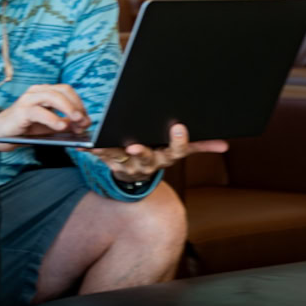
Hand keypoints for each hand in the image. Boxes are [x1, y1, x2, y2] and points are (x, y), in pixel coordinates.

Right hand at [0, 83, 90, 151]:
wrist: (0, 134)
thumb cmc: (26, 129)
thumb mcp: (49, 126)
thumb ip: (65, 124)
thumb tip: (83, 125)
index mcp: (45, 92)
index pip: (67, 91)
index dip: (79, 103)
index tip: (87, 119)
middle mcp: (37, 92)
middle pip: (63, 91)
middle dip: (76, 105)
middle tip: (84, 120)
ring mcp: (28, 99)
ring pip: (53, 97)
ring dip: (68, 109)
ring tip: (77, 121)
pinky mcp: (21, 111)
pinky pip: (39, 112)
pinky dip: (52, 119)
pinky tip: (61, 126)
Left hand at [90, 123, 227, 181]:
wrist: (135, 178)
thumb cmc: (159, 153)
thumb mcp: (178, 149)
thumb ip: (201, 145)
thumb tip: (225, 145)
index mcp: (166, 157)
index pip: (176, 152)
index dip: (178, 142)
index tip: (178, 127)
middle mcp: (148, 164)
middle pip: (146, 158)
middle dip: (141, 152)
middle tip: (135, 146)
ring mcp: (128, 165)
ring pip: (119, 159)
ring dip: (109, 152)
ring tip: (100, 144)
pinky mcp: (110, 163)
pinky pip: (100, 157)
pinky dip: (90, 150)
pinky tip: (81, 144)